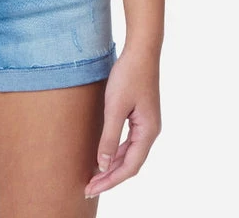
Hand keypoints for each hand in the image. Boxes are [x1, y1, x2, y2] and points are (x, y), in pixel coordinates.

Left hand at [84, 45, 161, 197]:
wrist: (141, 50)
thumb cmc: (128, 75)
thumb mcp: (115, 107)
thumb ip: (109, 137)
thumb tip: (102, 165)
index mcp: (148, 132)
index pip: (129, 167)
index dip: (110, 180)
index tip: (92, 189)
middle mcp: (150, 131)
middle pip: (130, 163)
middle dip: (110, 177)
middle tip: (88, 188)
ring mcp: (146, 124)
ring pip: (129, 153)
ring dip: (112, 165)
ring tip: (93, 176)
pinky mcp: (140, 116)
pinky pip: (128, 142)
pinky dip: (116, 151)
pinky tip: (103, 155)